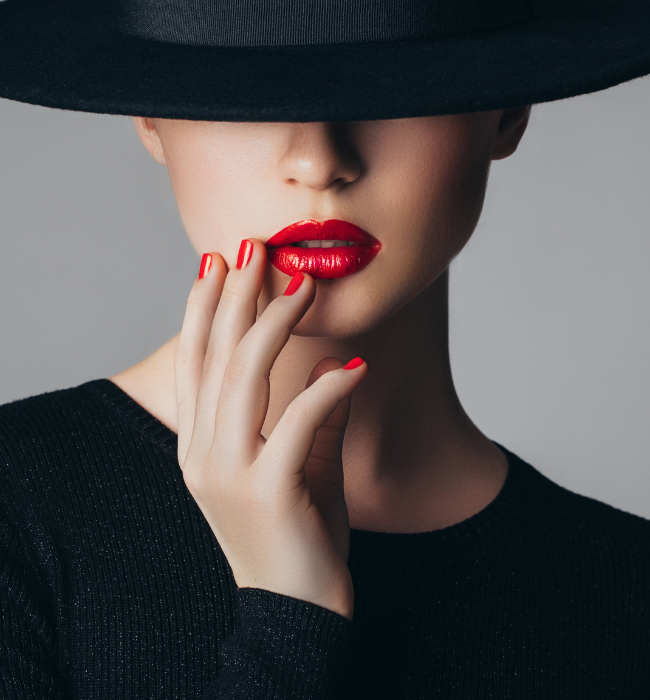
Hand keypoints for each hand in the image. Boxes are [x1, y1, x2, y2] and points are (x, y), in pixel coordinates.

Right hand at [175, 239, 366, 620]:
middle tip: (255, 246)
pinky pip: (296, 424)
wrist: (297, 611)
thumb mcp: (300, 464)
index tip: (219, 262)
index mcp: (201, 445)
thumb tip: (337, 364)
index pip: (197, 362)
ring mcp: (227, 474)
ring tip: (302, 283)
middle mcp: (202, 454)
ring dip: (273, 322)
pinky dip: (327, 390)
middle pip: (215, 356)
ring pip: (243, 378)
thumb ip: (312, 416)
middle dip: (234, 295)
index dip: (204, 308)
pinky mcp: (265, 493)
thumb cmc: (297, 533)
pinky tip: (355, 366)